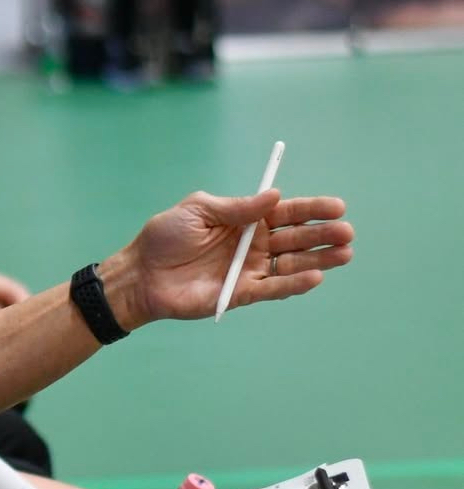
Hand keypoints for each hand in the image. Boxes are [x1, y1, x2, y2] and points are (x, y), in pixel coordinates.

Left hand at [114, 191, 353, 325]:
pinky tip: (315, 277)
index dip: (313, 209)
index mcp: (245, 221)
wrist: (141, 273)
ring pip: (291, 264)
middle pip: (296, 239)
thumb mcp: (199, 210)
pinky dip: (293, 284)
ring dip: (318, 259)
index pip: (287, 213)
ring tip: (344, 253)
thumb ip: (237, 207)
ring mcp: (249, 270)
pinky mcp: (240, 293)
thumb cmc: (165, 237)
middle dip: (322, 235)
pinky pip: (272, 289)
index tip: (337, 207)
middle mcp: (253, 245)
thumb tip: (275, 195)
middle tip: (346, 232)